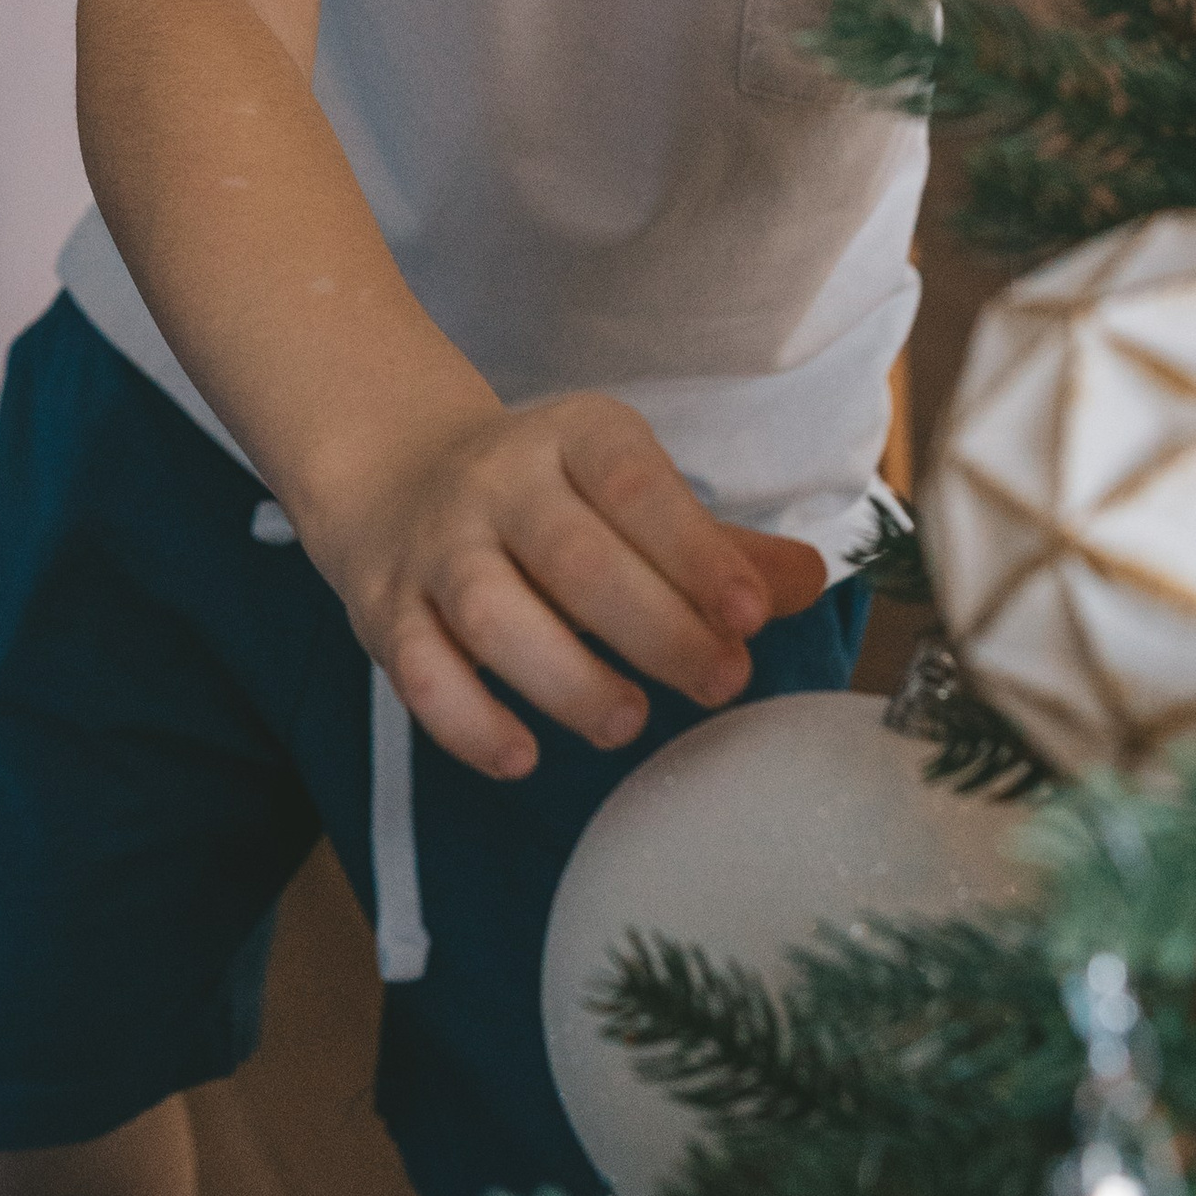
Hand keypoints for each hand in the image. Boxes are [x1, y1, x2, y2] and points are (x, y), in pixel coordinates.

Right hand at [297, 387, 826, 780]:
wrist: (395, 470)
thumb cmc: (544, 498)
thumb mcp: (626, 493)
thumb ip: (713, 546)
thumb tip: (808, 580)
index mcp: (572, 438)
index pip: (635, 485)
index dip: (695, 552)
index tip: (751, 615)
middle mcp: (498, 482)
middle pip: (572, 555)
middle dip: (654, 628)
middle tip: (719, 682)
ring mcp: (437, 545)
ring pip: (491, 612)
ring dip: (565, 676)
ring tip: (627, 721)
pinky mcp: (387, 610)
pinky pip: (418, 671)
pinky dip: (467, 722)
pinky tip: (522, 757)